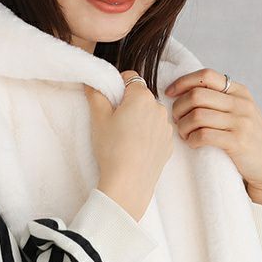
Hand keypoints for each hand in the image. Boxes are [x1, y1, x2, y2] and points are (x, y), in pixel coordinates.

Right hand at [84, 71, 173, 220]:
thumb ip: (96, 94)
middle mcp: (159, 108)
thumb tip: (92, 82)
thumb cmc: (112, 149)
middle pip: (141, 97)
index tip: (109, 101)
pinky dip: (147, 135)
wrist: (128, 183)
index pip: (130, 78)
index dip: (117, 86)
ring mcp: (166, 127)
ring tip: (125, 138)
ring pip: (150, 115)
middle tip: (114, 122)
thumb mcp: (98, 118)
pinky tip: (135, 148)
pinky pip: (156, 132)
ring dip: (139, 119)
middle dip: (128, 104)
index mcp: (142, 96)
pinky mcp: (168, 144)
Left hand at [164, 69, 261, 203]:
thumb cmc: (248, 138)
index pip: (205, 76)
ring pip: (197, 116)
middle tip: (177, 120)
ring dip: (183, 126)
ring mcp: (241, 122)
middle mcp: (241, 104)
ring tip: (185, 134)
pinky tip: (193, 143)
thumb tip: (184, 91)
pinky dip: (192, 140)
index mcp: (239, 92)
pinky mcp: (237, 142)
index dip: (182, 82)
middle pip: (197, 95)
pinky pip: (203, 135)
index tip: (169, 93)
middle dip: (179, 108)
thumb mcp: (240, 112)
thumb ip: (221, 100)